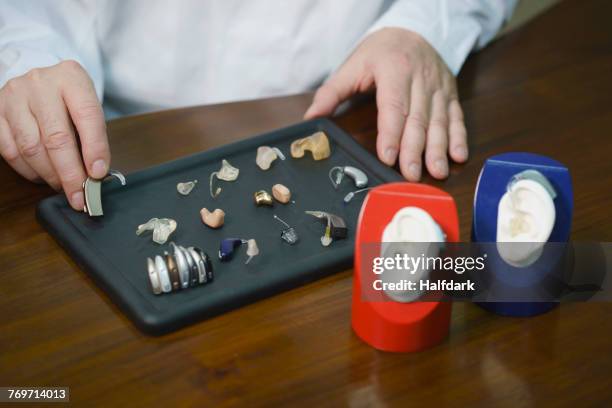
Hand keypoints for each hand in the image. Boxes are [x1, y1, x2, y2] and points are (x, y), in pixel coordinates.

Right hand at [0, 60, 109, 209]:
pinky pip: (11, 151)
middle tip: (79, 195)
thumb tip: (96, 174)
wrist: (42, 81)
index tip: (98, 174)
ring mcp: (14, 96)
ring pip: (31, 148)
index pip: (87, 116)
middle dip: (70, 173)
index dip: (95, 149)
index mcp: (71, 78)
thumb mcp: (88, 107)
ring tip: (63, 185)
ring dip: (49, 175)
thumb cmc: (70, 99)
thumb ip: (93, 136)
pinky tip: (42, 176)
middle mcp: (40, 83)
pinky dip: (29, 170)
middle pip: (56, 137)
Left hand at [305, 28, 467, 180]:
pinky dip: (459, 137)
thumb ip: (331, 94)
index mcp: (394, 69)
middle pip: (417, 118)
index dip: (391, 133)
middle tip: (410, 175)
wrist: (412, 30)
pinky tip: (458, 155)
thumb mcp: (352, 66)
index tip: (388, 157)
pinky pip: (456, 117)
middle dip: (414, 149)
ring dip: (438, 148)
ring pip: (439, 121)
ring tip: (436, 172)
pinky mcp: (450, 94)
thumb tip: (311, 119)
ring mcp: (438, 87)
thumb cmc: (379, 52)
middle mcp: (420, 78)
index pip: (393, 106)